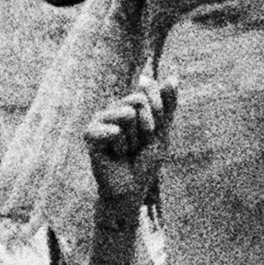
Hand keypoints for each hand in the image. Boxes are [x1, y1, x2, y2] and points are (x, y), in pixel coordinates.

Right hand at [85, 74, 176, 214]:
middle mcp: (113, 107)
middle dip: (147, 128)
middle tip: (138, 145)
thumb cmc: (146, 161)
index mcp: (130, 103)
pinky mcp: (90, 133)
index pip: (148, 89)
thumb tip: (174, 76)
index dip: (158, 112)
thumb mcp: (162, 132)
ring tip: (126, 150)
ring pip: (128, 114)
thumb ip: (167, 105)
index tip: (154, 131)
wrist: (132, 188)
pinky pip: (114, 130)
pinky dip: (121, 146)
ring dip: (134, 139)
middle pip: (139, 101)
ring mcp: (100, 118)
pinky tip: (114, 154)